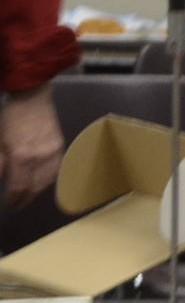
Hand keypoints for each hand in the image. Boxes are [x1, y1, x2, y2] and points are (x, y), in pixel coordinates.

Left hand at [1, 86, 64, 212]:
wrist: (32, 97)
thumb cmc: (10, 117)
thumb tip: (2, 180)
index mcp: (22, 157)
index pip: (19, 187)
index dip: (13, 199)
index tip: (8, 205)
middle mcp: (40, 158)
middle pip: (35, 188)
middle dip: (25, 199)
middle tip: (17, 205)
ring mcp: (53, 153)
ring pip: (47, 181)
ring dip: (37, 191)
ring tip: (28, 195)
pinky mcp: (60, 147)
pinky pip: (56, 170)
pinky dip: (48, 179)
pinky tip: (41, 181)